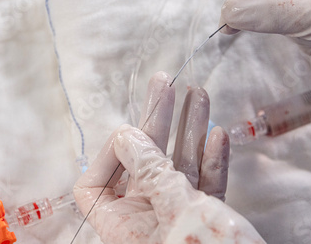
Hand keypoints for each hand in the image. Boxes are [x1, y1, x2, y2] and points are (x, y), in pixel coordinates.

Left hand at [74, 71, 264, 243]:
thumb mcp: (179, 209)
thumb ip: (152, 170)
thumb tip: (125, 136)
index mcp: (124, 226)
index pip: (93, 186)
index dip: (105, 157)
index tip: (130, 132)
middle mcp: (146, 221)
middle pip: (142, 163)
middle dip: (158, 122)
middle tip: (167, 84)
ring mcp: (177, 219)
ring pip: (178, 167)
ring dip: (189, 131)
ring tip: (198, 95)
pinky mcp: (205, 220)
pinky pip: (203, 185)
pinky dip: (211, 160)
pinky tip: (216, 135)